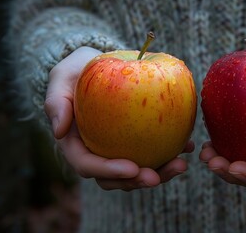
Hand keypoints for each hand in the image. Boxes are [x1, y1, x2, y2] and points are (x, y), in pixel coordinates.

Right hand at [44, 46, 194, 190]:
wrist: (98, 64)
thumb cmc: (78, 70)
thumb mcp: (62, 76)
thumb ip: (57, 100)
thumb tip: (59, 131)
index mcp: (76, 143)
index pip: (88, 165)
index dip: (109, 171)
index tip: (133, 168)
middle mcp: (97, 151)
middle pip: (115, 177)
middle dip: (137, 182)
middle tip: (158, 176)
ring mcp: (118, 148)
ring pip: (138, 170)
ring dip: (160, 173)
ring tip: (181, 164)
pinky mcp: (137, 139)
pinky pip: (154, 151)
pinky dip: (171, 152)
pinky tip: (188, 146)